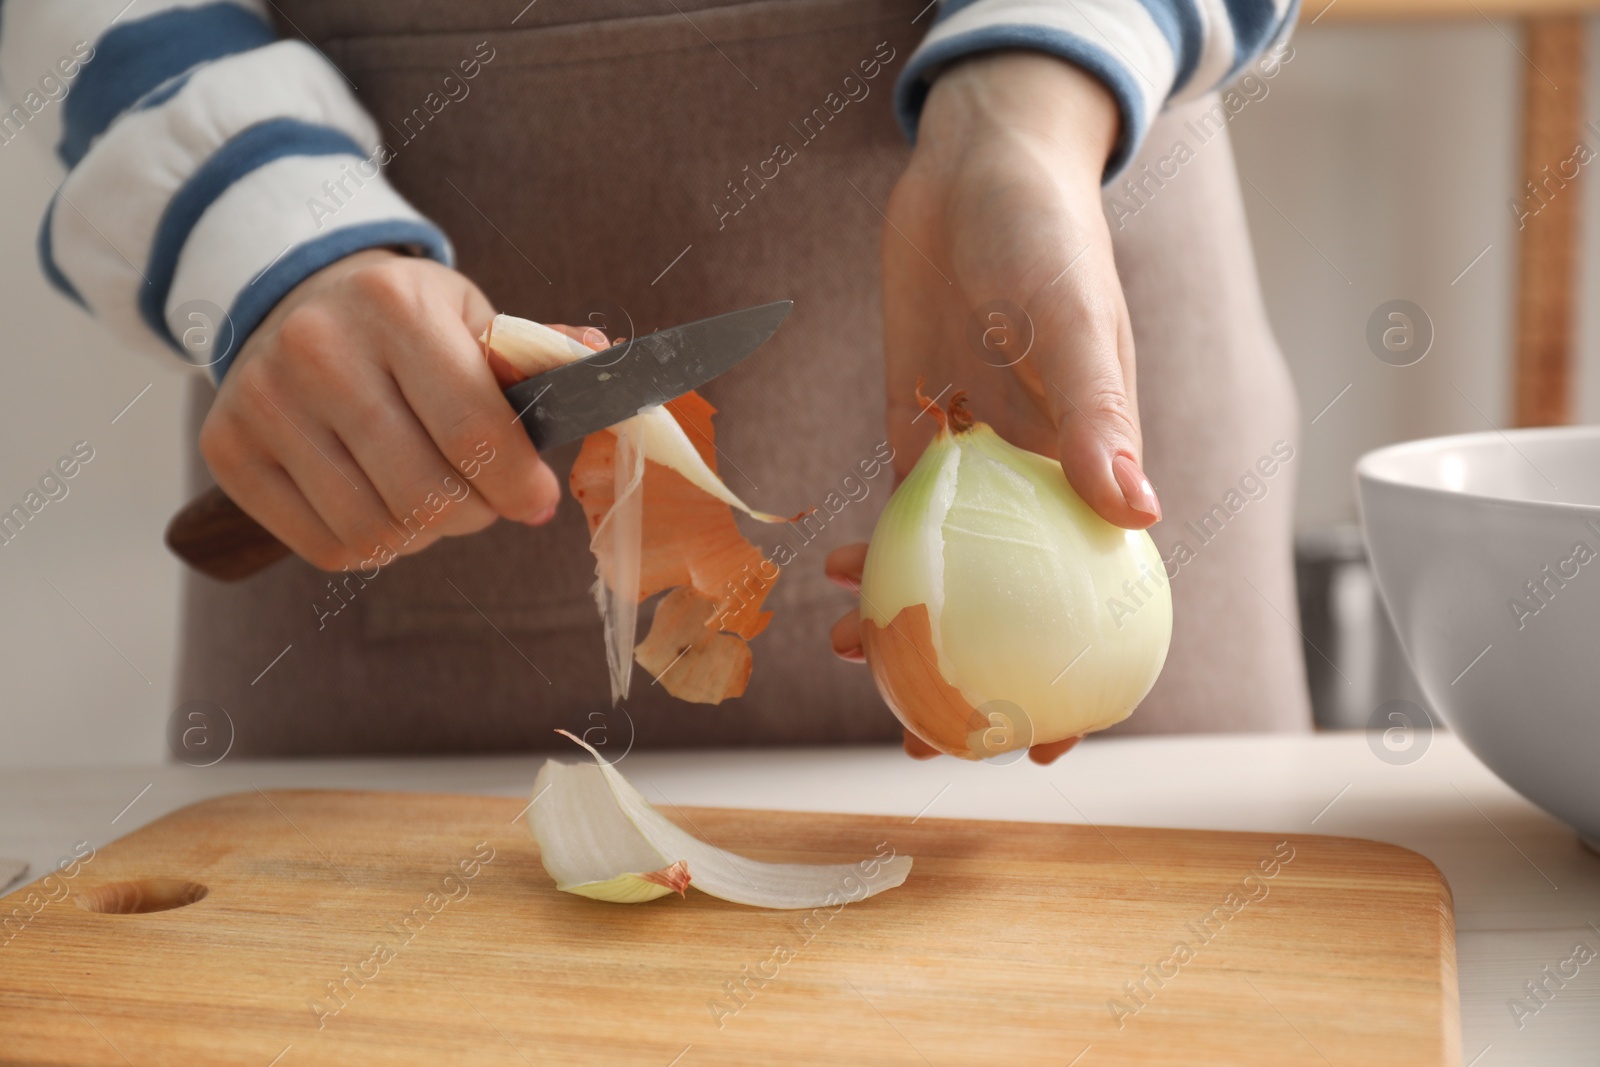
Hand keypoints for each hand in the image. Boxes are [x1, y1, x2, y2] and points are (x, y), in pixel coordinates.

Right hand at [199, 249, 599, 570]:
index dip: (517, 483)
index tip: (536, 501)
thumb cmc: (404, 324)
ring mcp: (263, 400)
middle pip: (426, 493)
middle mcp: (317, 349)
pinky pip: (327, 546)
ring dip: (425, 536)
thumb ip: (535, 351)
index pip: (473, 428)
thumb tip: (601, 359)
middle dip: (475, 514)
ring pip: (376, 530)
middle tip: (486, 501)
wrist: (294, 304)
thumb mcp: (470, 317)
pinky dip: (374, 548)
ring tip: (436, 502)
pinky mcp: (229, 450)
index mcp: (393, 307)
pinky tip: (385, 508)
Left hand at [834, 52, 1153, 761]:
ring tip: (857, 657)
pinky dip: (870, 550)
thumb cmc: (1045, 235)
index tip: (1046, 743)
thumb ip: (1099, 415)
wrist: (975, 172)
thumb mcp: (1073, 321)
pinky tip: (836, 576)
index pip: (1100, 597)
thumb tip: (1139, 515)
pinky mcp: (918, 427)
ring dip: (907, 621)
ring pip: (946, 569)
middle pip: (1015, 604)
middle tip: (927, 731)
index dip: (1082, 680)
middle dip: (976, 674)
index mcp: (1096, 467)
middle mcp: (1036, 477)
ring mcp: (975, 458)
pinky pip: (896, 510)